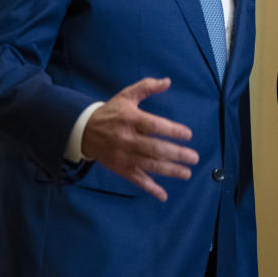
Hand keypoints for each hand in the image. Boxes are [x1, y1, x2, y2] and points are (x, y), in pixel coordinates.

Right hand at [81, 77, 198, 201]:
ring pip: (149, 165)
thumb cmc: (111, 112)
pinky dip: (150, 188)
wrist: (83, 131)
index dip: (172, 130)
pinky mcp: (120, 168)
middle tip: (194, 157)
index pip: (154, 125)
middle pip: (154, 148)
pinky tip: (163, 195)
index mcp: (130, 119)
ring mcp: (123, 155)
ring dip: (170, 171)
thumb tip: (168, 81)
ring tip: (187, 173)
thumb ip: (147, 86)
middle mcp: (127, 139)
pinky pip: (136, 179)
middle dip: (176, 154)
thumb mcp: (127, 95)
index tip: (188, 135)